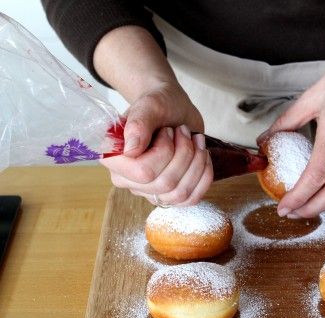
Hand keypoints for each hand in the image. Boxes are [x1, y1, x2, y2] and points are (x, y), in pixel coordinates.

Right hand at [100, 81, 212, 206]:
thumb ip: (139, 123)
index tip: (168, 131)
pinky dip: (204, 177)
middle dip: (184, 154)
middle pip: (165, 184)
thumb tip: (131, 150)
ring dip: (197, 163)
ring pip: (180, 193)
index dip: (164, 152)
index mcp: (115, 159)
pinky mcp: (169, 193)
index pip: (143, 172)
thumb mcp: (149, 105)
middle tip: (184, 131)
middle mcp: (128, 179)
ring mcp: (149, 190)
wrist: (173, 109)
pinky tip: (204, 156)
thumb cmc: (159, 104)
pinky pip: (190, 199)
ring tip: (196, 140)